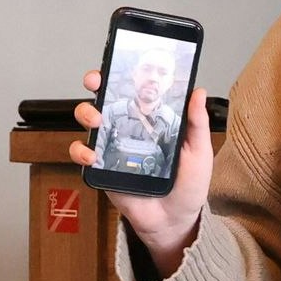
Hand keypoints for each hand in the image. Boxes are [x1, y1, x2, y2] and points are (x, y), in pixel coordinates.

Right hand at [71, 68, 214, 276]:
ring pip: (89, 121)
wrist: (175, 220)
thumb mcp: (198, 151)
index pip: (134, 88)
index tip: (117, 61)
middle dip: (95, 84)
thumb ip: (196, 123)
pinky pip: (84, 155)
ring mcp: (113, 147)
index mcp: (151, 118)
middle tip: (96, 83)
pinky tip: (91, 155)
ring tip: (97, 120)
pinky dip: (81, 151)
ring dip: (87, 114)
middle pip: (105, 97)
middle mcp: (129, 127)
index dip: (123, 72)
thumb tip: (198, 92)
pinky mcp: (102, 169)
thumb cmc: (188, 185)